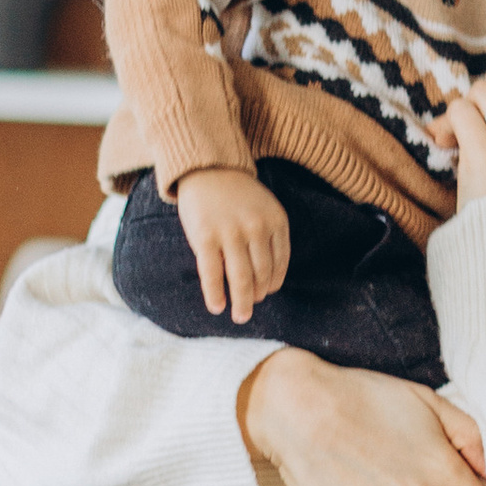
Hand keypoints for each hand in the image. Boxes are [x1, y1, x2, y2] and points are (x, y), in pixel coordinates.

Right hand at [177, 169, 290, 324]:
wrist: (207, 169)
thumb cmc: (237, 195)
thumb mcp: (265, 208)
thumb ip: (269, 236)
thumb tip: (267, 279)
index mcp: (276, 221)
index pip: (280, 263)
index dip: (274, 283)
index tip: (267, 293)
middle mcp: (257, 228)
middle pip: (261, 274)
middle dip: (257, 296)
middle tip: (250, 310)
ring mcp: (231, 233)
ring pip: (240, 278)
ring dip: (241, 302)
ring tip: (240, 316)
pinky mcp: (205, 238)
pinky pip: (212, 274)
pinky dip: (215, 294)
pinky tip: (217, 307)